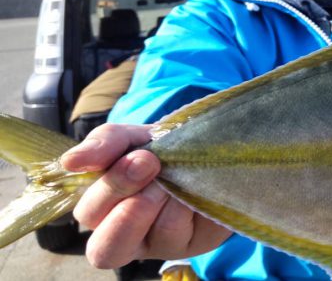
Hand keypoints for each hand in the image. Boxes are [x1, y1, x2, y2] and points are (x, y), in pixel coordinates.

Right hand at [61, 124, 231, 268]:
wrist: (207, 145)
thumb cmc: (158, 147)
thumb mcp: (130, 139)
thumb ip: (103, 144)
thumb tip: (70, 162)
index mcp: (102, 212)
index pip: (88, 217)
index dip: (108, 191)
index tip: (135, 155)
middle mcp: (127, 238)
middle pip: (108, 246)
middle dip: (131, 204)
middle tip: (150, 164)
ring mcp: (162, 245)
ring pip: (158, 233)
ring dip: (166, 196)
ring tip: (176, 173)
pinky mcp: (196, 243)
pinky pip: (189, 227)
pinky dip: (190, 200)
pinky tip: (195, 185)